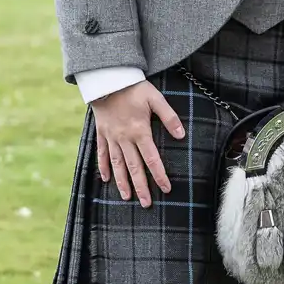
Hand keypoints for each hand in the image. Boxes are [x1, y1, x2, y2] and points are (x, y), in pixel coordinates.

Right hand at [93, 80, 184, 206]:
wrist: (107, 79)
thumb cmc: (133, 88)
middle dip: (140, 187)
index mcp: (139, 131)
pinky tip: (106, 178)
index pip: (151, 159)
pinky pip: (101, 153)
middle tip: (146, 204)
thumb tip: (181, 135)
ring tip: (126, 198)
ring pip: (117, 164)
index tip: (165, 189)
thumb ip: (169, 117)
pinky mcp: (102, 133)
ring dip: (122, 182)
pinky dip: (103, 167)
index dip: (159, 175)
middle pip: (134, 167)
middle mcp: (124, 138)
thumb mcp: (155, 98)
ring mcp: (111, 137)